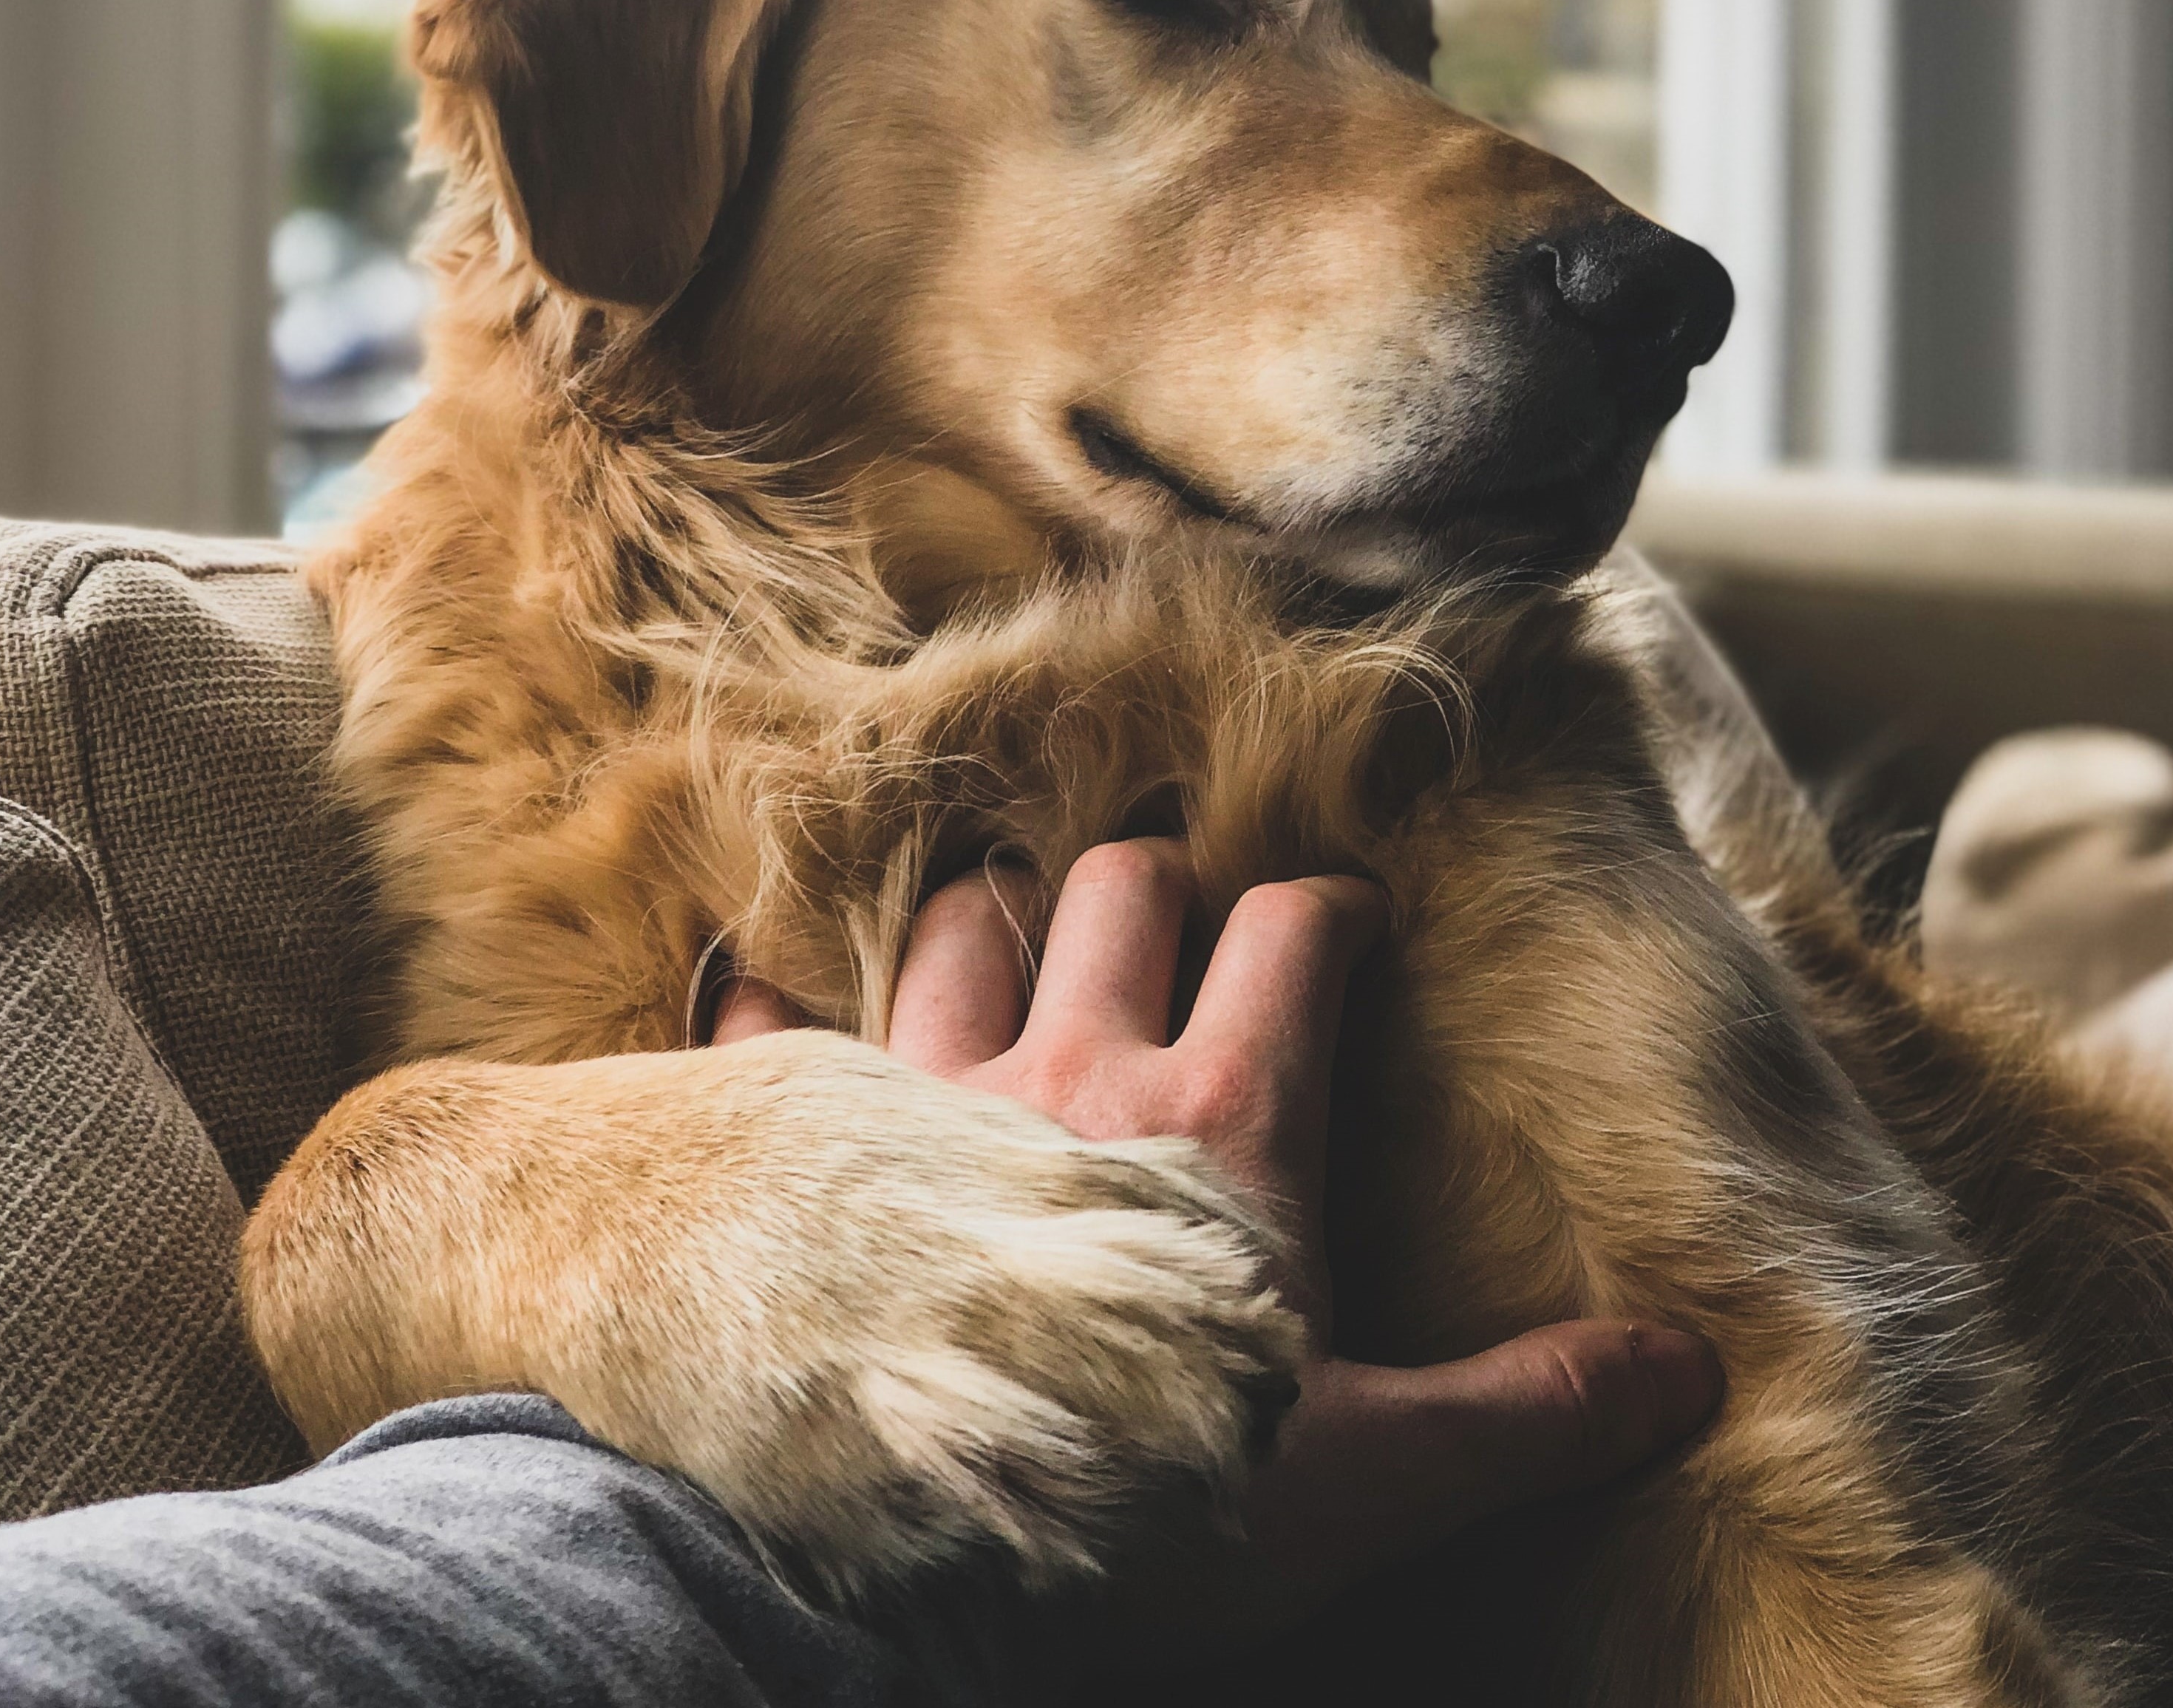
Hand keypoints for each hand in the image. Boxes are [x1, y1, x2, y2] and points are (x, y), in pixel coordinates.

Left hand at [711, 841, 1721, 1619]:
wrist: (916, 1573)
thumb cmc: (1152, 1521)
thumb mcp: (1369, 1479)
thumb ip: (1526, 1413)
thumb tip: (1690, 1371)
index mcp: (1221, 1124)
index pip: (1293, 935)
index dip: (1333, 910)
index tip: (1350, 924)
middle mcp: (1072, 1071)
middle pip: (1121, 885)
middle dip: (1163, 882)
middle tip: (1182, 922)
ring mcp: (924, 1096)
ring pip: (963, 922)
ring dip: (997, 917)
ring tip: (1022, 946)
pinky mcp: (811, 1145)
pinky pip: (776, 1024)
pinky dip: (776, 1003)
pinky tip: (765, 996)